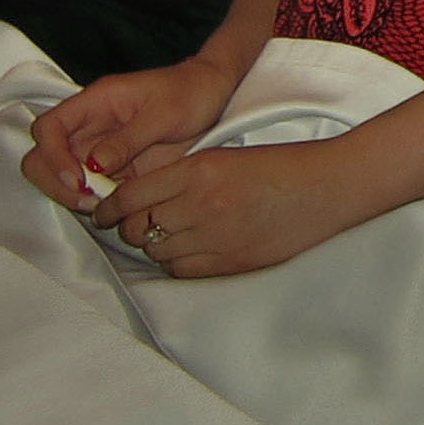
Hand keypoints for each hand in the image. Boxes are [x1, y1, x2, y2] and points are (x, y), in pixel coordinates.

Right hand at [22, 54, 239, 212]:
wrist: (212, 95)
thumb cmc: (190, 93)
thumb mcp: (163, 114)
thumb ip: (128, 139)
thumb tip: (93, 165)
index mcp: (96, 101)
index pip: (48, 127)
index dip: (53, 155)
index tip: (78, 179)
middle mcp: (90, 125)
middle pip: (43, 155)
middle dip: (56, 182)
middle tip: (89, 199)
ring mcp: (99, 148)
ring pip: (62, 176)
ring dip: (73, 196)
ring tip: (103, 206)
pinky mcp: (114, 169)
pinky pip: (89, 188)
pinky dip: (93, 202)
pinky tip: (115, 208)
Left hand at [95, 141, 361, 277]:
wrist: (321, 188)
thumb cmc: (275, 165)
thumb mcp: (223, 155)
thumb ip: (183, 173)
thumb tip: (143, 196)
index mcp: (197, 169)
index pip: (133, 194)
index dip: (110, 206)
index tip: (102, 210)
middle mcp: (199, 204)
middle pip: (139, 226)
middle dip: (129, 227)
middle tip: (129, 223)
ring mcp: (214, 237)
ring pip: (157, 250)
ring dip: (152, 244)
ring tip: (160, 235)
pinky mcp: (229, 262)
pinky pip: (182, 269)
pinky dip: (175, 262)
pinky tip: (184, 249)